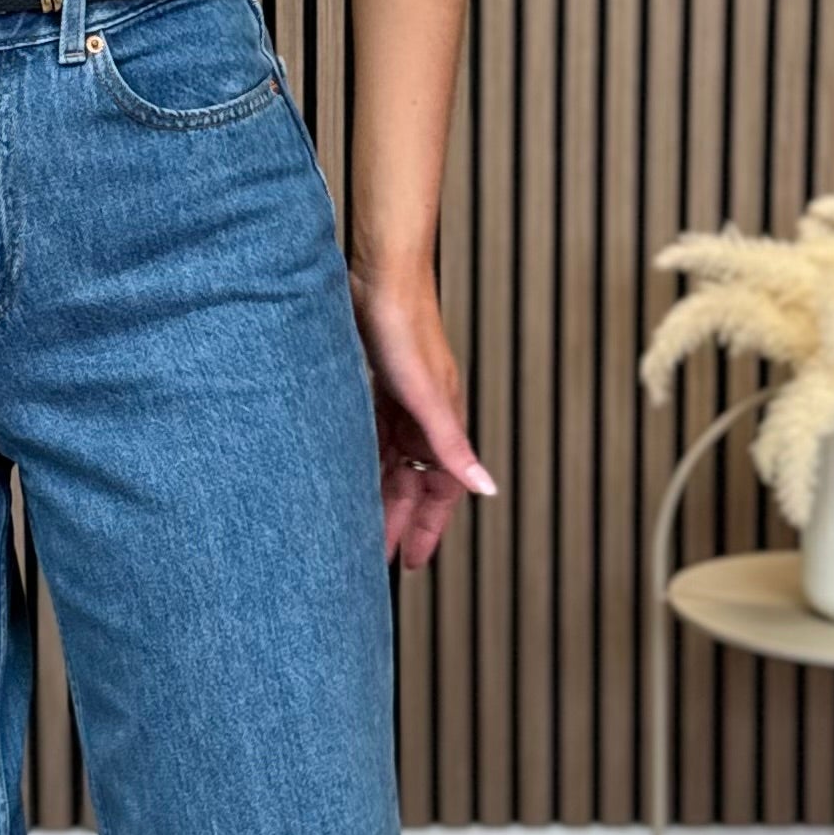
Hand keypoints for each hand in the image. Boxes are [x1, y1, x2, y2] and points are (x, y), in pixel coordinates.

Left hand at [345, 255, 499, 566]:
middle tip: (378, 556)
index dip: (428, 527)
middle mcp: (424, 414)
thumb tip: (488, 489)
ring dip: (380, 491)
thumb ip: (453, 445)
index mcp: (441, 421)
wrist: (380, 272)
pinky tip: (345, 471)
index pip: (441, 489)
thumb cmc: (404, 326)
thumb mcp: (426, 396)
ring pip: (392, 459)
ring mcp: (400, 398)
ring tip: (358, 523)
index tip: (414, 562)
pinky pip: (375, 434)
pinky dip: (366, 458)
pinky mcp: (378, 381)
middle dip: (400, 519)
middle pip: (414, 480)